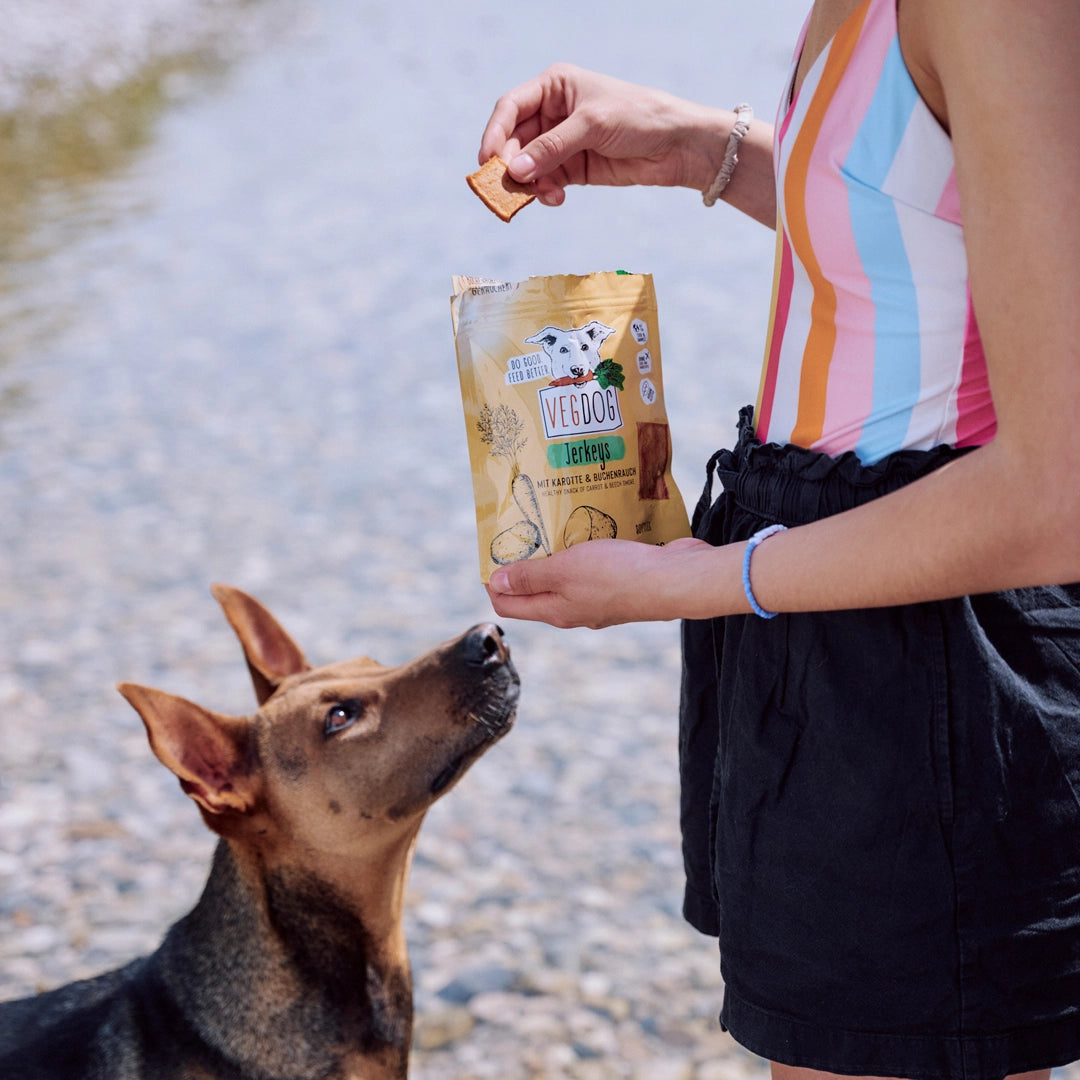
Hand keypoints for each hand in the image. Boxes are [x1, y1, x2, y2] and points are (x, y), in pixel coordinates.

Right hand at [478, 63, 727, 206]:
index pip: (511, 108)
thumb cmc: (637, 117)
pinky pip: (545, 182)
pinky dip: (545, 192)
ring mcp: (561, 143)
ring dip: (528, 183)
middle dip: (510, 165)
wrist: (676, 145)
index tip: (487, 161)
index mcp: (554, 86)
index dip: (495, 134)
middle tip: (509, 188)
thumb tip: (514, 170)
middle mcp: (553, 113)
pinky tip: (555, 198)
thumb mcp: (591, 126)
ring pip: (527, 166)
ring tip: (542, 196)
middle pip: (514, 141)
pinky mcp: (572, 169)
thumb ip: (551, 148)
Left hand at [485, 537, 732, 628]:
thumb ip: (529, 577)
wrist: (676, 580)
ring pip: (567, 578)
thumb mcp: (564, 571)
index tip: (493, 553)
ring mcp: (600, 600)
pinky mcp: (623, 585)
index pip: (509, 605)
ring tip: (552, 524)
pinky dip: (586, 551)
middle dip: (523, 564)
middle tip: (522, 531)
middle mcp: (575, 610)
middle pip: (535, 591)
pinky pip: (595, 569)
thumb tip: (496, 583)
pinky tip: (590, 529)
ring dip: (556, 554)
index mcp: (555, 611)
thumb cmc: (619, 575)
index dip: (493, 582)